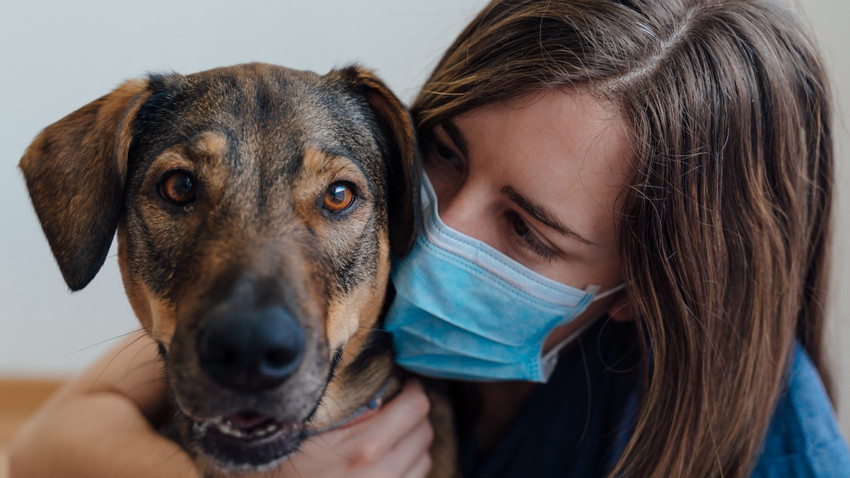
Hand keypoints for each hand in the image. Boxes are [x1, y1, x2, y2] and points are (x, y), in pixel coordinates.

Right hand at [253, 378, 433, 477]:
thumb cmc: (289, 465)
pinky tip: (389, 460)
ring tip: (394, 434)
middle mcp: (382, 473)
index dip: (412, 390)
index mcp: (364, 448)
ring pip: (424, 458)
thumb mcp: (310, 428)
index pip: (415, 407)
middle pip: (424, 432)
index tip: (404, 384)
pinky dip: (408, 466)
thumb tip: (375, 378)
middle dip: (415, 415)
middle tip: (399, 406)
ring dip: (413, 443)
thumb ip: (344, 407)